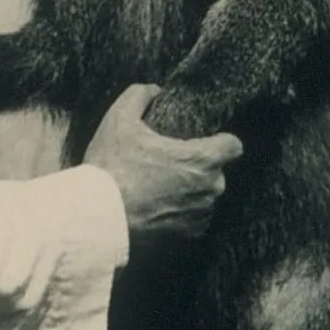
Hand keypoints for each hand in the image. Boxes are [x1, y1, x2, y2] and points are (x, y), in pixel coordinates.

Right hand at [85, 83, 242, 244]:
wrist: (95, 220)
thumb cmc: (112, 168)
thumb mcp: (119, 120)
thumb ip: (139, 96)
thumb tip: (153, 90)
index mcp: (202, 160)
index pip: (234, 146)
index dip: (222, 141)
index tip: (205, 141)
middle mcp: (209, 190)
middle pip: (217, 173)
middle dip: (200, 168)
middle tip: (171, 165)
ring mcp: (200, 217)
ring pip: (205, 198)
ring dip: (190, 193)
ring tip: (161, 189)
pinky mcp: (187, 239)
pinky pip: (192, 221)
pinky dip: (180, 216)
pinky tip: (157, 210)